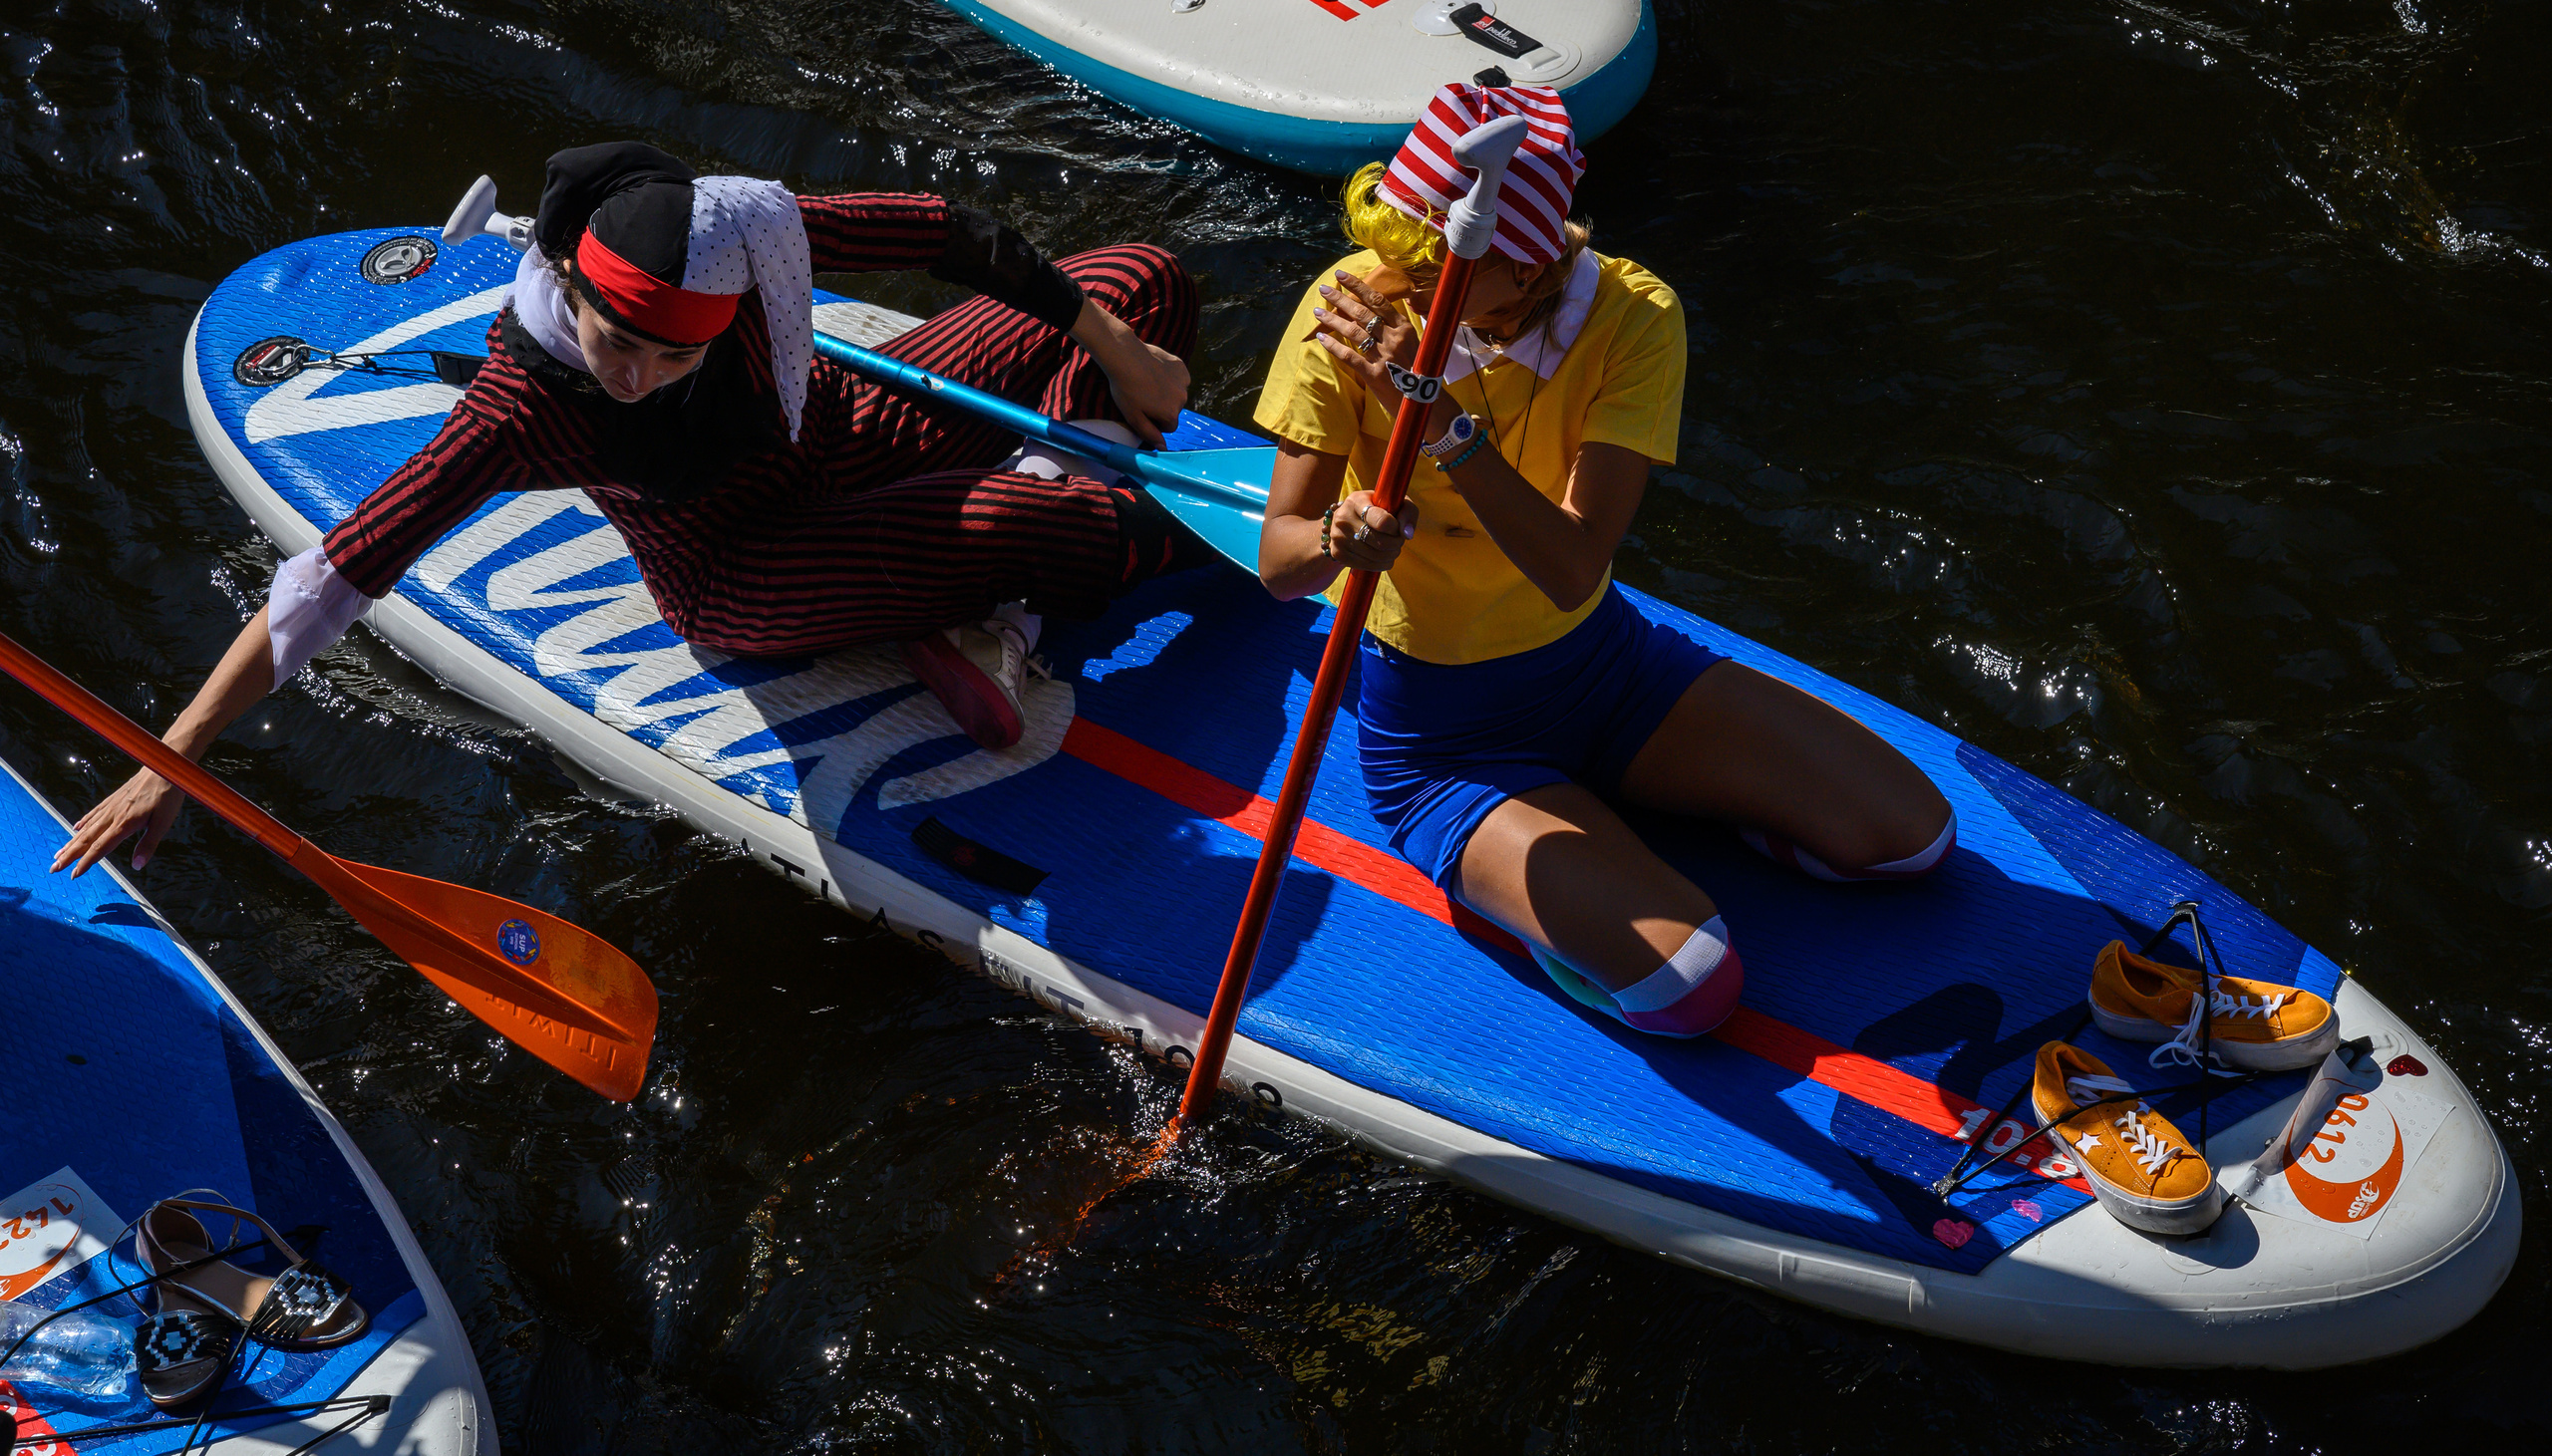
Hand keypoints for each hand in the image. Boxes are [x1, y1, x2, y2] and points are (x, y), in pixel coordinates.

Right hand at [54, 765, 186, 875]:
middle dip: (69, 855)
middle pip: (86, 839)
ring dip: (72, 842)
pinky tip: (75, 829)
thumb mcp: (164, 822)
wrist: (163, 768)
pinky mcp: (113, 799)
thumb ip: (148, 844)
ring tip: (58, 854)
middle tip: (54, 869)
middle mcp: (113, 816)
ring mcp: (111, 806)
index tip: (73, 875)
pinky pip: (94, 813)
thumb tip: (137, 866)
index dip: (86, 862)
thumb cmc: (167, 796)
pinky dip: (83, 823)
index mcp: (124, 824)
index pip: (100, 847)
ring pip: (87, 828)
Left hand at [1072, 300, 1188, 448]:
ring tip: (1148, 383)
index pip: (1169, 427)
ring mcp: (1183, 381)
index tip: (1143, 411)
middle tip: (1144, 396)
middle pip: (1174, 410)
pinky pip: (1179, 378)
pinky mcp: (1181, 366)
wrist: (1125, 357)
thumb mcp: (1133, 417)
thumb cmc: (1125, 389)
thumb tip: (1163, 448)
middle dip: (1163, 406)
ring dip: (1167, 392)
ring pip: (1177, 393)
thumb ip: (1149, 434)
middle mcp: (1182, 399)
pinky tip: (1155, 372)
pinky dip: (1170, 377)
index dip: (1156, 421)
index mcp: (1171, 414)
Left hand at [1309, 269, 1419, 396]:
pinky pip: (1350, 356)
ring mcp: (1384, 356)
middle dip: (1340, 299)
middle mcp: (1394, 338)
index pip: (1378, 300)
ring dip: (1333, 320)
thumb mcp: (1414, 342)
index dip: (1358, 286)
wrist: (1424, 401)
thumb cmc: (1418, 370)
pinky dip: (1334, 346)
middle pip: (1362, 312)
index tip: (1341, 276)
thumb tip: (1376, 309)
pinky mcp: (1375, 374)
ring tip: (1317, 312)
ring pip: (1354, 331)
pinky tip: (1321, 338)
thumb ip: (1396, 326)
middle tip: (1323, 289)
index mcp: (1404, 327)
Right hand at [1322, 489, 1420, 571]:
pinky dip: (1382, 564)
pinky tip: (1383, 557)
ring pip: (1376, 556)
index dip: (1396, 529)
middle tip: (1398, 540)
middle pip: (1381, 542)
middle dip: (1396, 543)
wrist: (1346, 522)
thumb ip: (1408, 512)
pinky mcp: (1338, 553)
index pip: (1383, 521)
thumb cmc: (1376, 510)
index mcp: (1356, 501)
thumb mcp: (1392, 502)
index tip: (1397, 527)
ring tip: (1392, 548)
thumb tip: (1407, 534)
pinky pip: (1368, 565)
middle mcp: (1343, 518)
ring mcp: (1338, 537)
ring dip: (1391, 555)